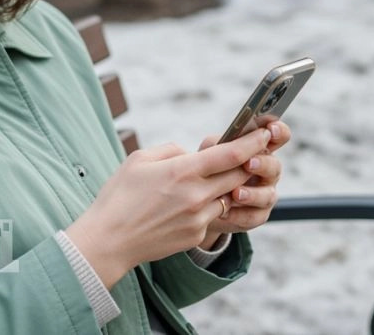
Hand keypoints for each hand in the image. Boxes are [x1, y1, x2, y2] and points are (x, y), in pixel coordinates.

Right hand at [66, 126, 272, 287]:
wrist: (109, 240)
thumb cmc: (119, 196)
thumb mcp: (140, 159)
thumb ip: (172, 151)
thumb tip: (191, 154)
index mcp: (183, 171)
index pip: (232, 154)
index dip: (253, 142)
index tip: (265, 134)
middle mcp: (197, 195)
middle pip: (239, 176)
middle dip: (248, 164)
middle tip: (252, 153)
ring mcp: (199, 218)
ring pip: (228, 197)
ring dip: (227, 187)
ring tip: (210, 180)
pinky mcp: (196, 235)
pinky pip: (211, 215)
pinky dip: (207, 206)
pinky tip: (186, 205)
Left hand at [197, 119, 290, 244]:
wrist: (200, 203)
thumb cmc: (209, 170)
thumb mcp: (209, 153)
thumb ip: (217, 145)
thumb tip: (220, 141)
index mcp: (260, 149)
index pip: (278, 136)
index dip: (279, 131)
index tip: (271, 129)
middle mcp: (267, 171)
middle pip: (275, 166)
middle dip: (262, 164)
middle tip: (248, 163)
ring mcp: (265, 194)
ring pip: (267, 195)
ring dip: (252, 194)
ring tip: (235, 193)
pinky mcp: (256, 215)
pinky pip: (254, 216)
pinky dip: (239, 215)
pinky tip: (224, 212)